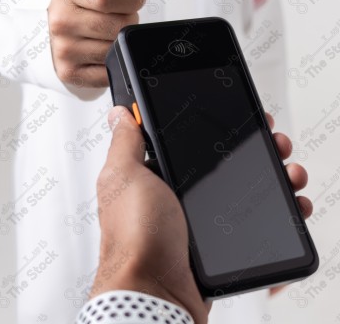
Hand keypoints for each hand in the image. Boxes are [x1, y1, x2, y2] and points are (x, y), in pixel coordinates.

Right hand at [47, 0, 144, 87]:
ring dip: (122, 40)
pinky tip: (105, 47)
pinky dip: (115, 60)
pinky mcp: (70, 73)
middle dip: (130, 19)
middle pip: (117, 25)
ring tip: (111, 31)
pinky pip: (110, 70)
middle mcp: (62, 22)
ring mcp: (65, 50)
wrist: (56, 21)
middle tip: (122, 15)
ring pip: (116, 49)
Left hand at [90, 108, 312, 322]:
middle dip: (254, 152)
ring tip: (289, 174)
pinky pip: (253, 224)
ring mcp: (199, 222)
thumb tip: (118, 115)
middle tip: (275, 147)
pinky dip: (275, 214)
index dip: (219, 130)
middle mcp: (178, 197)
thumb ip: (125, 144)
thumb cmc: (135, 238)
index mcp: (157, 177)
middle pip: (226, 165)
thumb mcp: (125, 178)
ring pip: (245, 192)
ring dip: (273, 179)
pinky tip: (288, 205)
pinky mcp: (218, 246)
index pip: (193, 143)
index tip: (243, 122)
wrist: (156, 294)